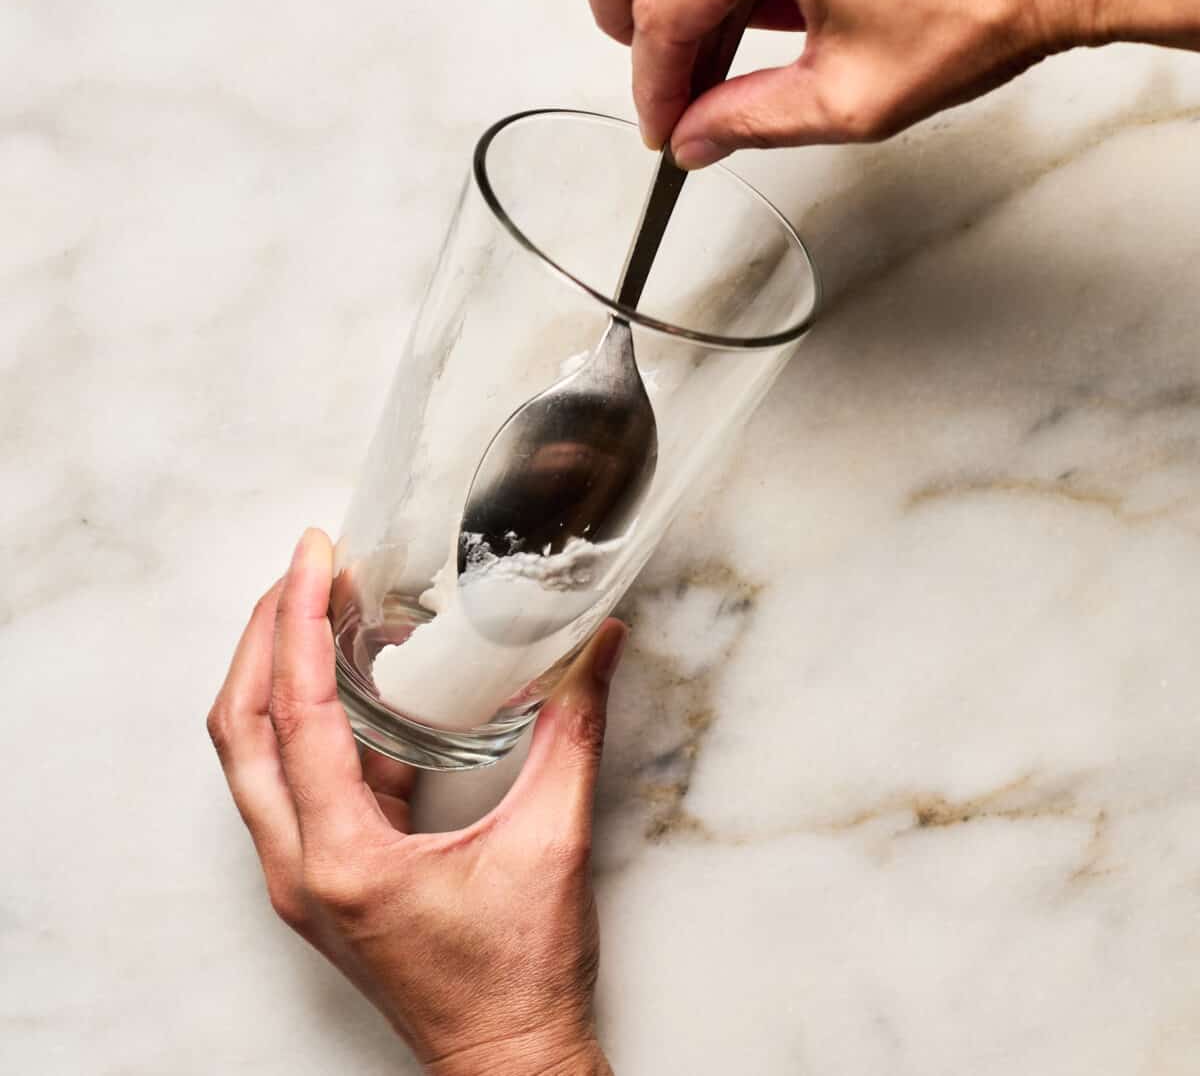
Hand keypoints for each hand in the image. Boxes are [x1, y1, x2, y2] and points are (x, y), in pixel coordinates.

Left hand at [208, 530, 622, 1075]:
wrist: (510, 1064)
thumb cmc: (521, 977)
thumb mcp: (554, 840)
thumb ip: (575, 730)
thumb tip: (599, 646)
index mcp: (344, 860)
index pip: (298, 714)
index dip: (301, 623)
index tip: (313, 558)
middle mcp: (302, 870)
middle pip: (241, 730)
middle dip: (264, 636)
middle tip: (303, 567)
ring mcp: (305, 880)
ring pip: (254, 758)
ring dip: (276, 674)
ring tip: (318, 606)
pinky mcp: (327, 880)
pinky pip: (293, 782)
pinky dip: (311, 718)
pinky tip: (358, 679)